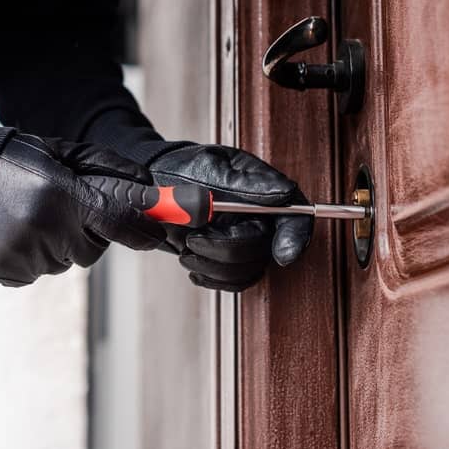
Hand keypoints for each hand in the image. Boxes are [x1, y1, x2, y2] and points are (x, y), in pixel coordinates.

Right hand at [0, 135, 164, 285]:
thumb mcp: (54, 152)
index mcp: (59, 193)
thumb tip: (148, 187)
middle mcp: (44, 228)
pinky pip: (39, 272)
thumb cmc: (3, 160)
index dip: (145, 229)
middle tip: (60, 206)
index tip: (160, 233)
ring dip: (58, 243)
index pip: (119, 219)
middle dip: (88, 231)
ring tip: (25, 216)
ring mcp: (24, 255)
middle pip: (93, 248)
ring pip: (66, 261)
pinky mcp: (7, 273)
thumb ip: (103, 169)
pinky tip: (11, 231)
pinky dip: (33, 256)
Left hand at [148, 143, 312, 290]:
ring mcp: (243, 239)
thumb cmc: (183, 168)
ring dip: (214, 266)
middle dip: (226, 251)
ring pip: (247, 271)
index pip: (295, 216)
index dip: (295, 237)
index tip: (282, 255)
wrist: (154, 186)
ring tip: (186, 248)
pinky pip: (232, 281)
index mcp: (264, 190)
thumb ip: (244, 183)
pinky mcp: (226, 258)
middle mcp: (259, 218)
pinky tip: (192, 264)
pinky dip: (211, 278)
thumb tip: (283, 193)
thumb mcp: (210, 167)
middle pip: (264, 250)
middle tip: (193, 240)